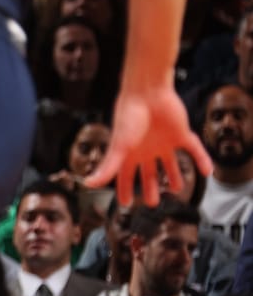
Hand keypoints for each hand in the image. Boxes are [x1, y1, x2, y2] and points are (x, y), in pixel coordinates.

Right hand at [89, 82, 212, 205]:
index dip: (125, 190)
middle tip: (153, 202)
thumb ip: (107, 168)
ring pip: (171, 163)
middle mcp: (147, 150)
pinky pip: (194, 149)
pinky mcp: (181, 134)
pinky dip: (201, 160)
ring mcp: (164, 142)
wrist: (148, 92)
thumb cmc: (129, 116)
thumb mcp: (118, 147)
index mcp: (130, 154)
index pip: (125, 177)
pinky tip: (207, 171)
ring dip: (175, 176)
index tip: (125, 203)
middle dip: (151, 188)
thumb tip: (88, 184)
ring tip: (178, 189)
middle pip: (149, 173)